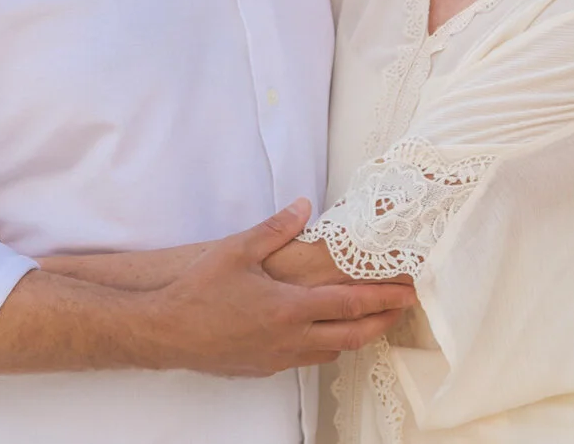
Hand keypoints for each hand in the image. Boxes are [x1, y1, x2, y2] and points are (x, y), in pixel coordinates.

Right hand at [144, 199, 415, 376]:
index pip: (350, 303)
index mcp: (290, 307)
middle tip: (402, 309)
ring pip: (331, 352)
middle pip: (352, 335)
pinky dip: (324, 347)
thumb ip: (275, 229)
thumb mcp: (238, 250)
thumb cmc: (199, 291)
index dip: (383, 297)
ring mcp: (279, 357)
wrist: (166, 332)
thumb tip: (303, 206)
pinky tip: (321, 335)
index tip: (407, 291)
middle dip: (382, 321)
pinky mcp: (265, 367)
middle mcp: (291, 337)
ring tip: (369, 321)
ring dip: (355, 336)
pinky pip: (306, 360)